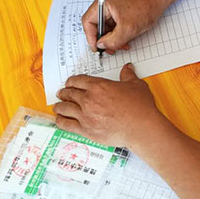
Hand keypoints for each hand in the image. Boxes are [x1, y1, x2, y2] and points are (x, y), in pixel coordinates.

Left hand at [53, 63, 168, 146]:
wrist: (141, 127)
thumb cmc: (140, 107)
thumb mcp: (136, 85)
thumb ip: (128, 75)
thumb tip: (127, 68)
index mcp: (99, 86)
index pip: (78, 80)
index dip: (71, 81)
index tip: (70, 83)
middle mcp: (89, 100)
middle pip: (68, 94)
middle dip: (64, 93)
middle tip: (62, 94)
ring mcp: (85, 115)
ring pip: (64, 108)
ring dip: (59, 106)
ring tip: (58, 107)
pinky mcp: (85, 130)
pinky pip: (66, 124)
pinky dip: (61, 121)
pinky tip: (59, 120)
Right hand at [82, 0, 167, 52]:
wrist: (157, 2)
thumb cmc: (145, 8)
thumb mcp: (127, 29)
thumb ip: (112, 40)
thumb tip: (101, 45)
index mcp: (103, 2)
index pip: (88, 21)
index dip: (91, 37)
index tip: (96, 47)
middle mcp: (104, 2)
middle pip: (96, 25)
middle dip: (103, 39)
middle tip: (109, 49)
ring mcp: (110, 6)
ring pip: (105, 27)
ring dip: (111, 38)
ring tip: (120, 45)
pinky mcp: (117, 10)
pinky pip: (112, 25)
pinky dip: (116, 34)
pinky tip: (123, 40)